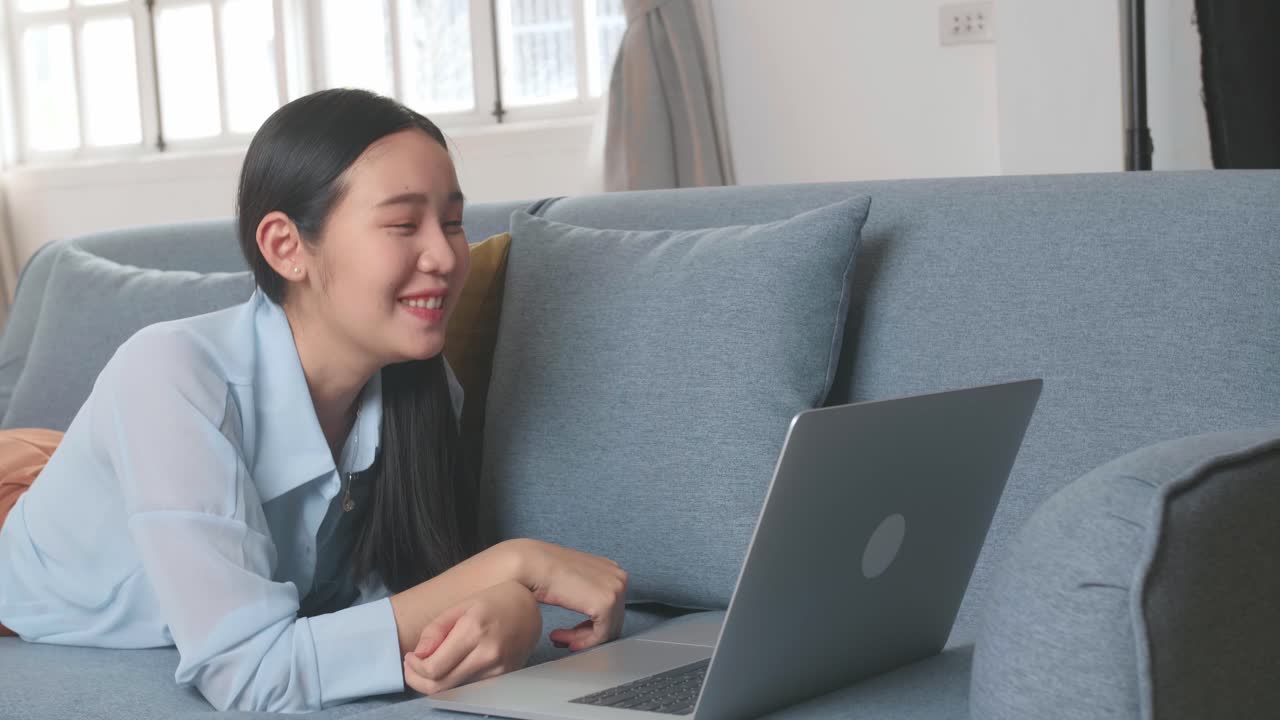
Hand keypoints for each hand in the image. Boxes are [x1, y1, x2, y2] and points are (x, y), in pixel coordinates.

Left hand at [403, 580, 541, 695]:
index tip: (409, 658)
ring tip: (429, 665)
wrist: (530, 607)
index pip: (433, 668)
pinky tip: (450, 667)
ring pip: (454, 690)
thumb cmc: (494, 601)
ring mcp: (498, 668)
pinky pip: (470, 687)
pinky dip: (454, 681)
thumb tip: (418, 655)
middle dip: (418, 680)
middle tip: (412, 668)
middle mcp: (487, 654)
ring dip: (435, 682)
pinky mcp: (504, 676)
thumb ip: (436, 630)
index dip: (414, 669)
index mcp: (473, 630)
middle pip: (441, 686)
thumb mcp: (461, 605)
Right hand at [505, 538, 627, 651]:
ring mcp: (616, 590)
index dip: (589, 625)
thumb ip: (586, 591)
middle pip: (611, 621)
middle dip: (584, 634)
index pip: (611, 608)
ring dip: (580, 638)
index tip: (571, 635)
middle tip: (562, 640)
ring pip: (606, 631)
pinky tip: (564, 640)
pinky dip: (583, 643)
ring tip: (558, 638)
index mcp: (611, 570)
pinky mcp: (606, 604)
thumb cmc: (543, 569)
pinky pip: (601, 635)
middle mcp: (619, 578)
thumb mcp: (573, 580)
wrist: (530, 564)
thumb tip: (589, 613)